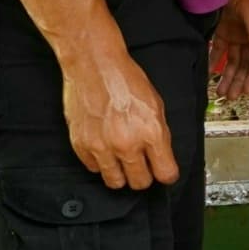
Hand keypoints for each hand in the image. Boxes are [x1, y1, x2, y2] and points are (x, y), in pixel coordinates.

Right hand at [62, 36, 177, 190]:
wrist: (94, 67)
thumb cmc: (125, 80)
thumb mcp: (156, 105)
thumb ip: (159, 134)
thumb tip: (161, 155)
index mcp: (150, 133)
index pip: (165, 173)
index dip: (167, 174)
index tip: (165, 172)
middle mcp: (126, 144)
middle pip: (140, 183)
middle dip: (145, 177)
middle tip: (144, 168)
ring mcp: (101, 147)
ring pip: (115, 182)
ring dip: (122, 175)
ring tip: (123, 163)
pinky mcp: (81, 145)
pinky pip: (94, 169)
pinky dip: (101, 163)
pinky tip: (105, 150)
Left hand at [210, 0, 248, 101]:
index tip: (246, 92)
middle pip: (246, 64)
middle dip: (239, 81)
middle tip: (230, 97)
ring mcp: (237, 35)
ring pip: (233, 61)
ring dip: (228, 76)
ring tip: (220, 93)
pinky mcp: (223, 32)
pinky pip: (220, 52)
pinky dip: (215, 62)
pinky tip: (210, 74)